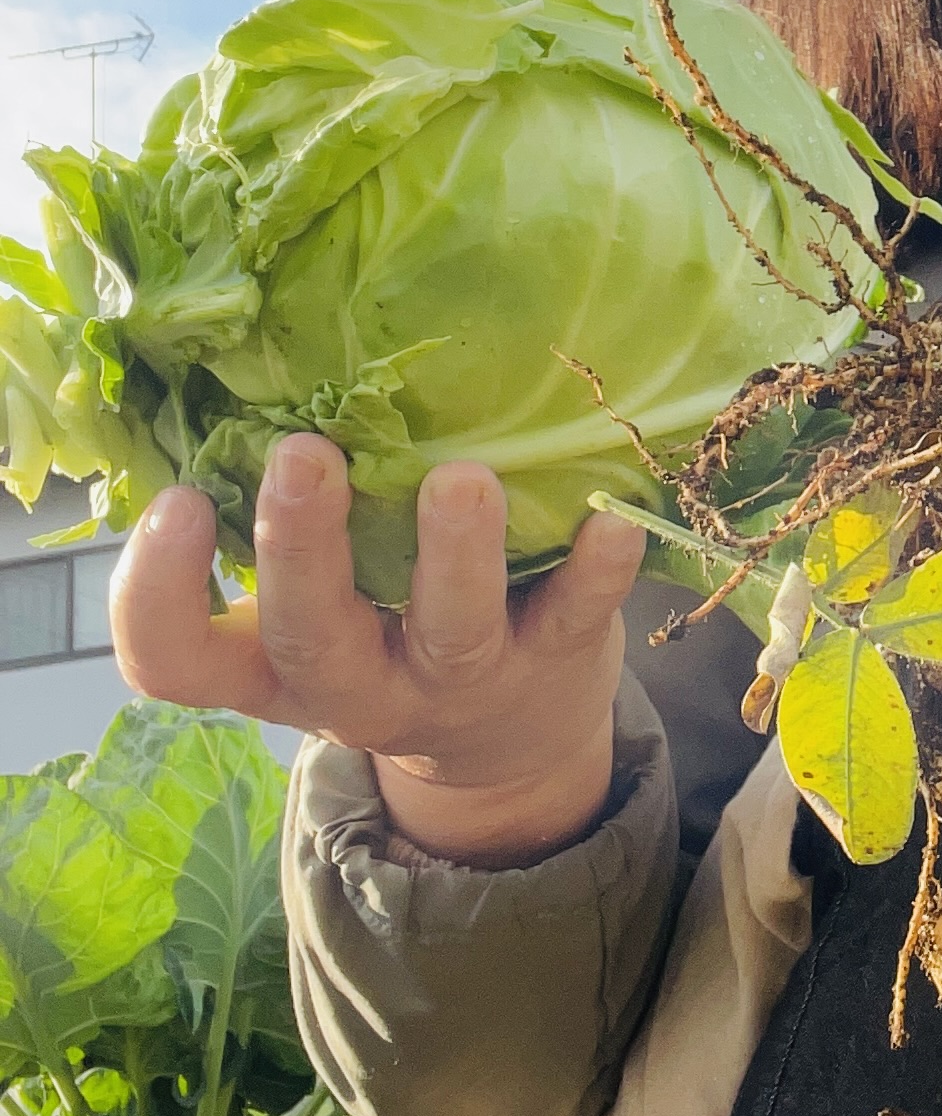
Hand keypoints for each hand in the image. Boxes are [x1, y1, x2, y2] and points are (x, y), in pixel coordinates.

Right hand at [111, 433, 646, 865]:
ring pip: (449, 633)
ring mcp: (458, 684)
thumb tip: (233, 370)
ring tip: (460, 480)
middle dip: (301, 549)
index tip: (178, 501)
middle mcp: (355, 687)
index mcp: (271, 665)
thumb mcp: (315, 599)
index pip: (176, 660)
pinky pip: (576, 621)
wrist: (509, 745)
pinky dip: (596, 573)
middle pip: (310, 638)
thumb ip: (274, 519)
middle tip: (300, 457)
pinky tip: (611, 521)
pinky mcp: (554, 664)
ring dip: (453, 556)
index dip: (157, 594)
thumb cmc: (384, 629)